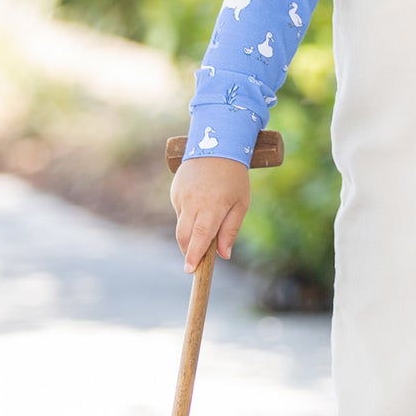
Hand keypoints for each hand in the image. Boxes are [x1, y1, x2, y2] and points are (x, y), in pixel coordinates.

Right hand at [171, 157, 250, 272]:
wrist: (216, 145)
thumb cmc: (234, 177)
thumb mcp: (241, 204)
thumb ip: (231, 230)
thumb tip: (224, 254)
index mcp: (212, 207)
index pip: (200, 237)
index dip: (194, 256)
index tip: (190, 270)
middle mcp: (193, 203)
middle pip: (185, 236)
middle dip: (188, 251)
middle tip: (195, 260)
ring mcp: (181, 196)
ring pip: (182, 225)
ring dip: (190, 232)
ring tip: (207, 219)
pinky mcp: (175, 191)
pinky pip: (180, 211)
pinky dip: (188, 216)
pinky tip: (201, 204)